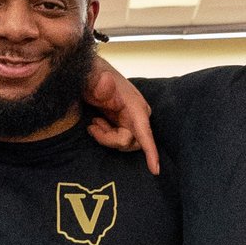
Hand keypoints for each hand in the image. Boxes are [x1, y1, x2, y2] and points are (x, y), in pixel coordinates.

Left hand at [82, 55, 158, 171]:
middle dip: (111, 140)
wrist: (90, 75)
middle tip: (93, 126)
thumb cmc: (93, 76)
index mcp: (135, 106)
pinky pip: (120, 139)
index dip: (151, 151)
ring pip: (125, 143)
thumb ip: (99, 82)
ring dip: (107, 137)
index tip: (155, 169)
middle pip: (132, 143)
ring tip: (95, 122)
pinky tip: (98, 123)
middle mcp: (139, 115)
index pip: (145, 132)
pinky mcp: (127, 124)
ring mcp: (133, 121)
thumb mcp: (92, 79)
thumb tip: (105, 83)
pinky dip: (107, 135)